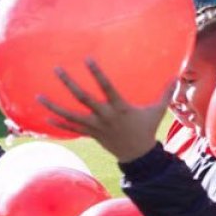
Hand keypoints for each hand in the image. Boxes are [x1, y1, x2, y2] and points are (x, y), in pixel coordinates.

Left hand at [40, 59, 173, 162]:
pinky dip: (58, 124)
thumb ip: (165, 93)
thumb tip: (177, 77)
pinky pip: (72, 129)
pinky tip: (45, 118)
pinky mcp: (91, 134)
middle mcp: (105, 116)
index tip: (87, 59)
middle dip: (69, 84)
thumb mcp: (157, 111)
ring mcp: (95, 126)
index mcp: (120, 108)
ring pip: (71, 115)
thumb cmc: (147, 130)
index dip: (97, 73)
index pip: (106, 87)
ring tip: (38, 96)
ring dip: (54, 106)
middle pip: (84, 98)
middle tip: (57, 69)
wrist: (138, 156)